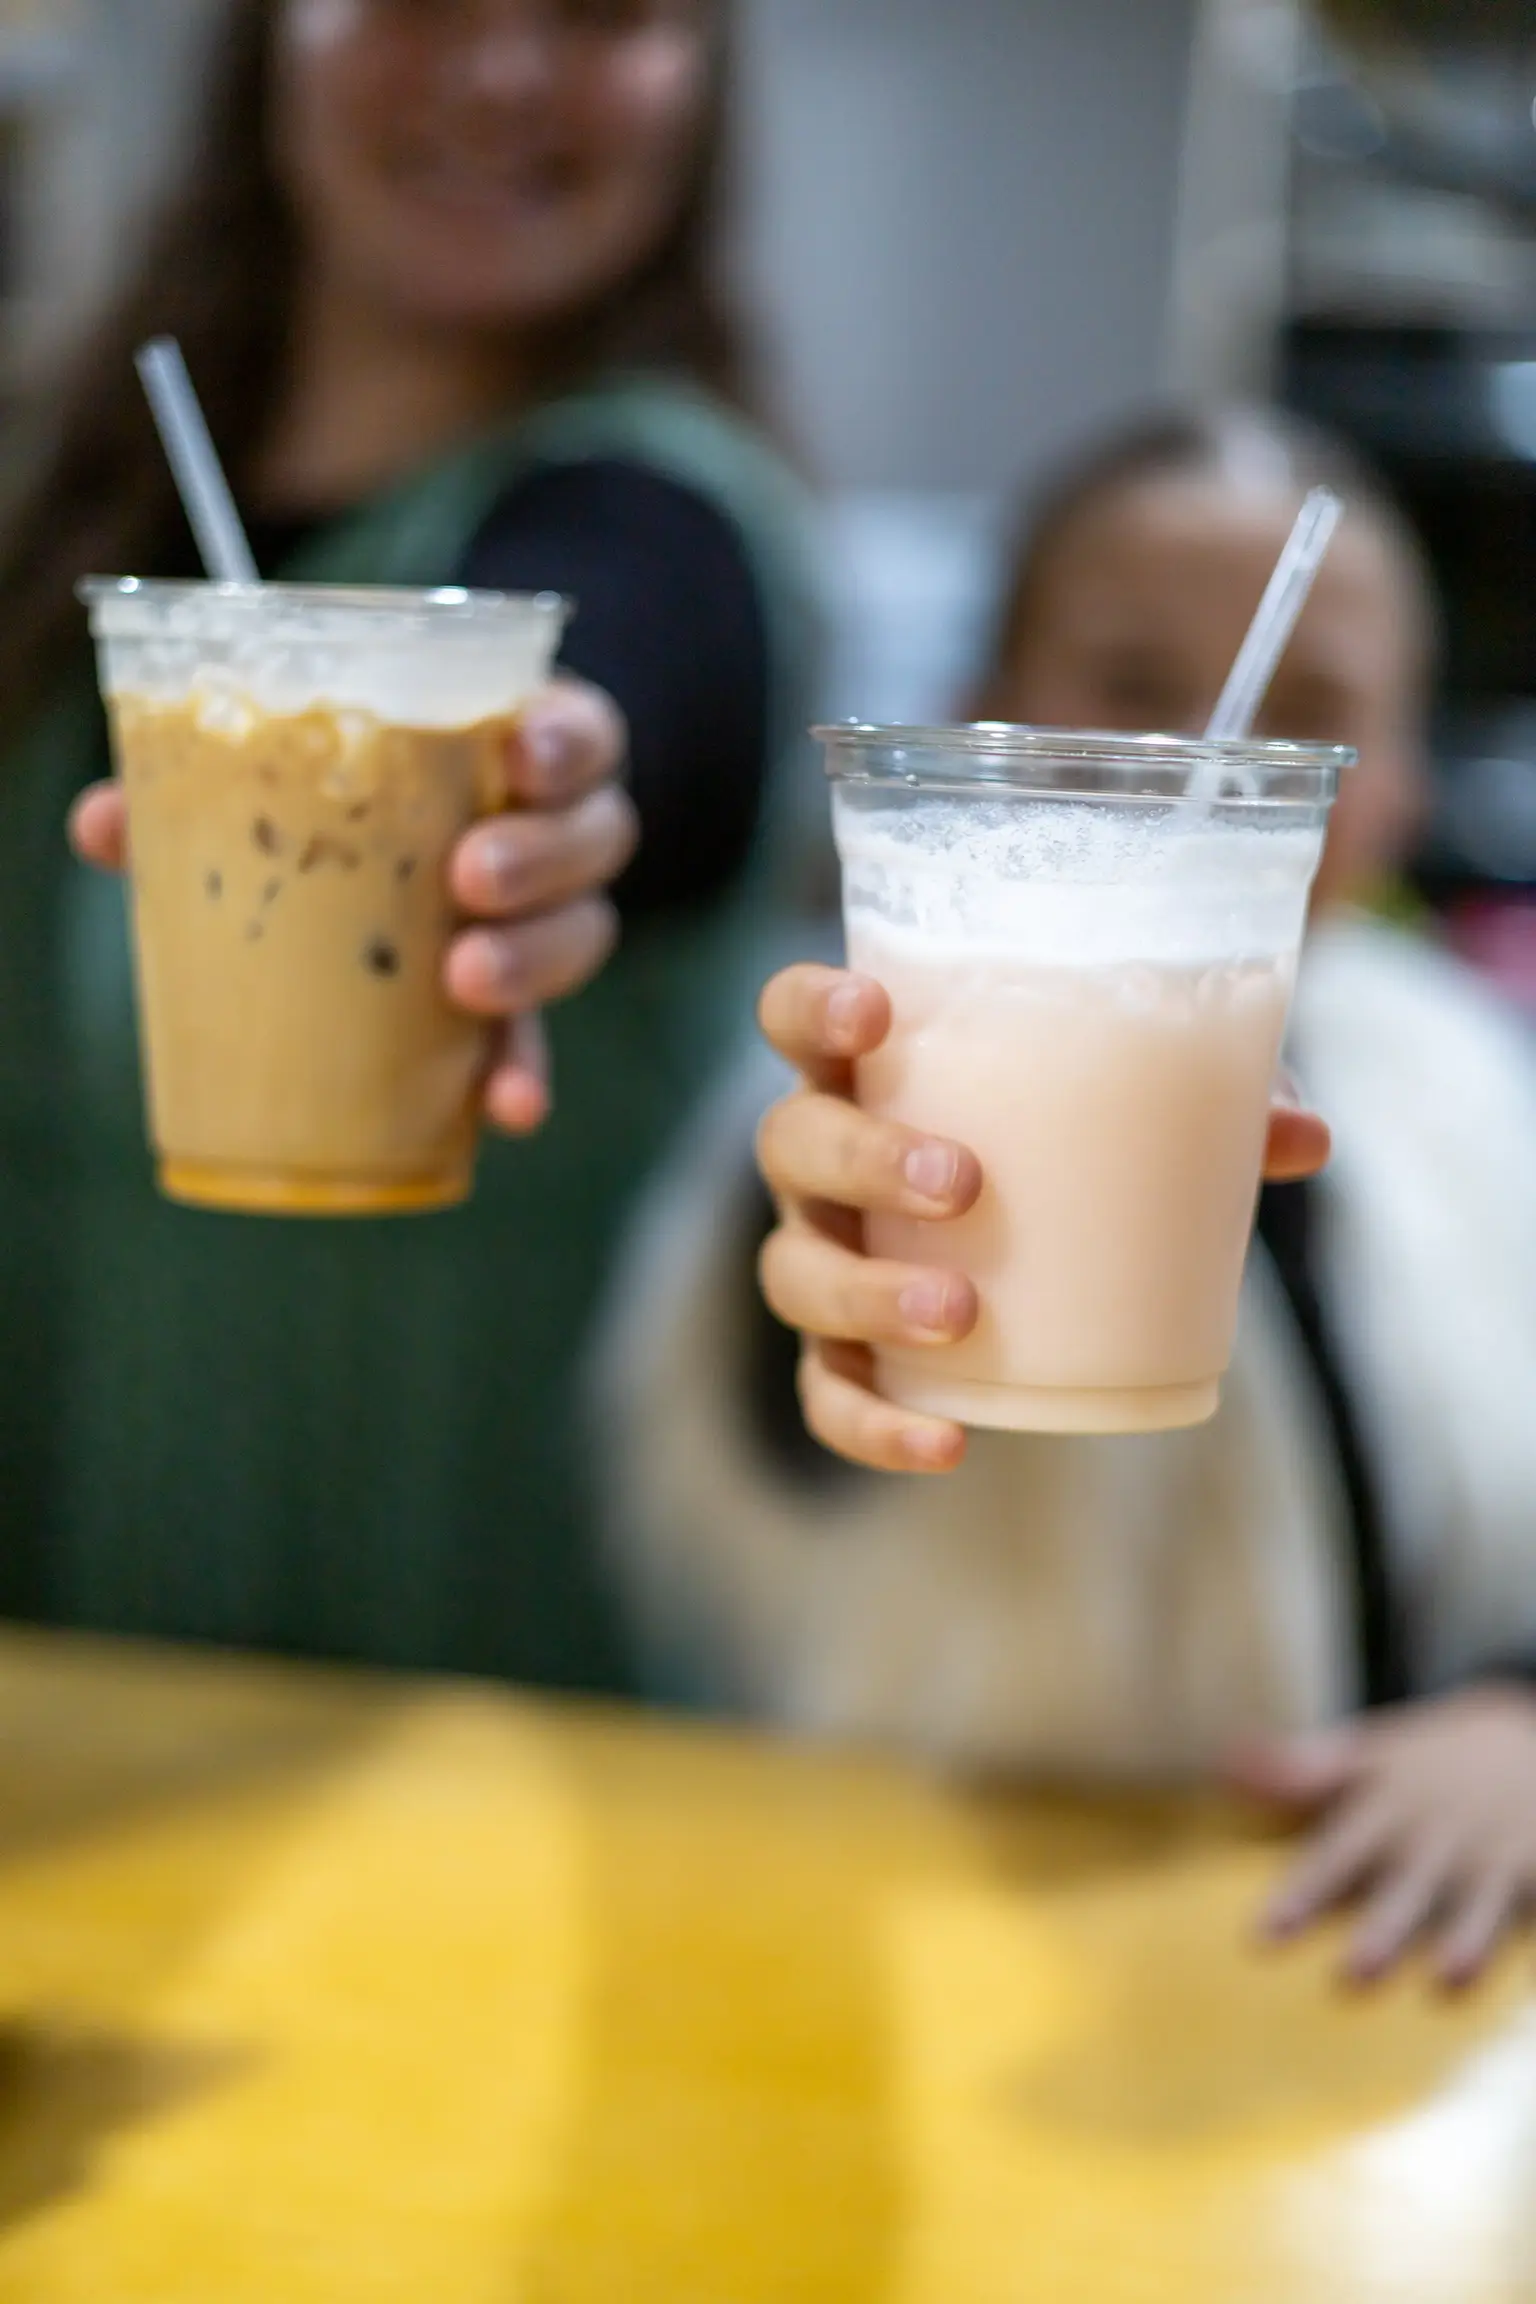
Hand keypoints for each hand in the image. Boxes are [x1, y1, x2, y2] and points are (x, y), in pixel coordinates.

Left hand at [69, 677, 636, 1136]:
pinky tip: (505, 1111)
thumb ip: (214, 785)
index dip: (566, 744)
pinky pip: (540, 1042)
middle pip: (596, 836)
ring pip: (585, 932)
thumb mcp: (300, 771)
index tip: (520, 758)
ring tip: (466, 981)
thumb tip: (104, 825)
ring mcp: (551, 919)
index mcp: (519, 746)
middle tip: (468, 877)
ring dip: (533, 958)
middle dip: (540, 858)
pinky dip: (523, 1075)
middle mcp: (558, 829)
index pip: (582, 733)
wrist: (385, 865)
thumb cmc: (345, 792)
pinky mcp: (527, 1004)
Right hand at [756, 963, 1331, 1477]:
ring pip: (794, 1272)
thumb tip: (1303, 1136)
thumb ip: (1206, 1103)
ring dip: (867, 1292)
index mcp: (865, 1069)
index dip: (811, 1008)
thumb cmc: (1065, 1137)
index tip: (875, 1015)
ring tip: (962, 1311)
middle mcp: (819, 1162)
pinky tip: (945, 1442)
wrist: (1030, 1238)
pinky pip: (826, 1394)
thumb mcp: (1133, 1103)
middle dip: (864, 1158)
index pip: (791, 1014)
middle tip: (962, 1182)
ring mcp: (819, 1256)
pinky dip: (872, 1425)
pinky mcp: (839, 1352)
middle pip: (791, 1143)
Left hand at [1230, 1687, 1535, 1986]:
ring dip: (1459, 1937)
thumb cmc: (1427, 1760)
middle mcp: (1435, 1831)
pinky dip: (1512, 1934)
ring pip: (1471, 1900)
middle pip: (1405, 1882)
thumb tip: (1226, 1765)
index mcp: (1387, 1804)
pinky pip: (1522, 1905)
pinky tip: (1505, 1968)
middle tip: (1352, 1974)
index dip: (1304, 1892)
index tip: (1265, 1933)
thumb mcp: (1368, 1752)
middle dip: (1382, 1927)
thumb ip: (1301, 1768)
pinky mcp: (1532, 1866)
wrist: (1522, 1731)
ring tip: (1444, 1979)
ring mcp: (1489, 1850)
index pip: (1337, 1852)